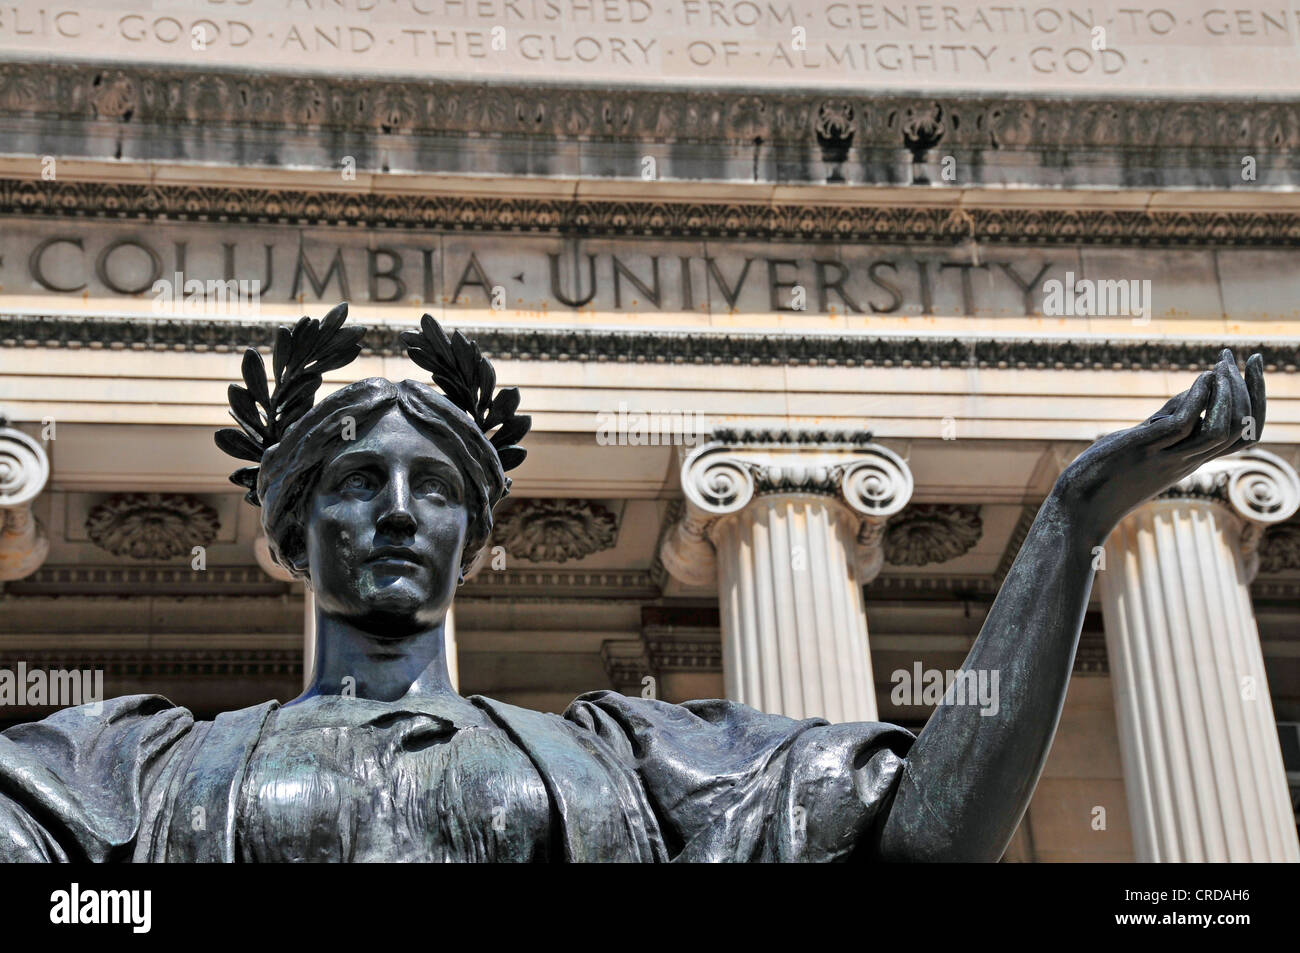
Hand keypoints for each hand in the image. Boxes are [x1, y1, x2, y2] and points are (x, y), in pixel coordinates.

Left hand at [1053, 349, 1264, 547]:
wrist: (1077, 509)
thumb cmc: (1106, 475)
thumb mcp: (1145, 442)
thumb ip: (1170, 420)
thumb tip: (1196, 390)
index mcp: (1191, 460)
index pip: (1242, 435)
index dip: (1257, 404)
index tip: (1254, 370)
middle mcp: (1186, 460)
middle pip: (1241, 430)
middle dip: (1254, 391)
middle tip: (1252, 358)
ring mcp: (1166, 456)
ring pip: (1220, 428)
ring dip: (1229, 393)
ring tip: (1225, 366)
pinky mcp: (1142, 449)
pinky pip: (1183, 424)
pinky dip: (1198, 398)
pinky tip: (1202, 377)